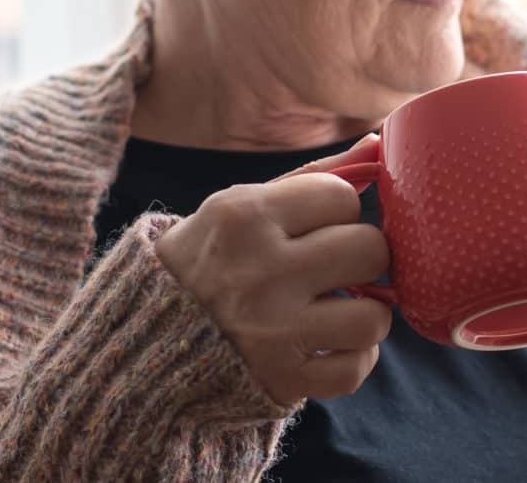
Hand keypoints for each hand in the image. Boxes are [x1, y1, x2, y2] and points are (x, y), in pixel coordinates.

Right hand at [154, 133, 392, 404]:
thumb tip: (379, 146)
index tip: (317, 227)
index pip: (343, 196)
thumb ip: (312, 178)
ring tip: (338, 309)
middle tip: (338, 267)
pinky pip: (355, 369)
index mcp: (245, 217)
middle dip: (362, 257)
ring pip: (374, 317)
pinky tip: (329, 344)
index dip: (338, 211)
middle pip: (370, 250)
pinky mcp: (281, 380)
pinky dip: (353, 358)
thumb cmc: (212, 259)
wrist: (147, 336)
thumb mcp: (243, 207)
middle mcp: (261, 272)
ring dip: (365, 313)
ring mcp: (272, 331)